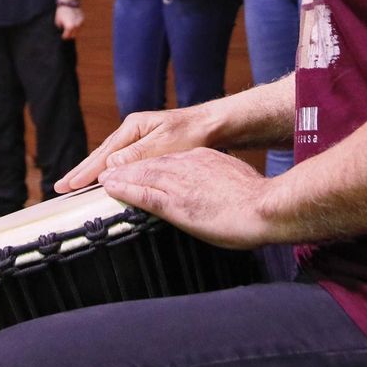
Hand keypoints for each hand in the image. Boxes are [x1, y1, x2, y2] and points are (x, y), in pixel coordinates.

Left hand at [55, 3, 82, 38]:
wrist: (68, 1)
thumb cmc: (61, 12)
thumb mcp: (58, 22)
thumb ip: (61, 29)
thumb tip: (63, 32)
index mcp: (69, 27)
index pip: (66, 36)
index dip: (63, 36)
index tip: (62, 35)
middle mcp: (76, 25)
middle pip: (73, 35)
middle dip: (69, 34)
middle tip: (66, 32)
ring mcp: (81, 22)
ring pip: (78, 31)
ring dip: (74, 30)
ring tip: (70, 26)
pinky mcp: (83, 18)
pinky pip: (81, 25)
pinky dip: (77, 25)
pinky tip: (73, 22)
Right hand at [56, 106, 216, 192]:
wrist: (213, 126)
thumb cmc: (192, 133)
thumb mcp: (165, 145)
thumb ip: (138, 156)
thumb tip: (110, 166)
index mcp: (133, 127)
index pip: (104, 154)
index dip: (85, 172)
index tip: (68, 186)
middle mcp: (131, 131)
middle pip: (100, 155)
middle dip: (80, 172)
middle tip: (59, 188)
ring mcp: (137, 139)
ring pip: (108, 158)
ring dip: (90, 173)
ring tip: (73, 185)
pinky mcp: (145, 148)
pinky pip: (119, 161)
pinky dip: (107, 172)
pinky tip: (101, 180)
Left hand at [99, 148, 274, 249]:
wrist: (266, 207)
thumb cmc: (260, 201)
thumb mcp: (236, 180)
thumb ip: (220, 182)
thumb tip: (220, 192)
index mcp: (202, 160)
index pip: (168, 162)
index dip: (149, 167)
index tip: (136, 172)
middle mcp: (187, 166)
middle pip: (149, 165)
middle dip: (126, 169)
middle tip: (106, 173)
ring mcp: (180, 183)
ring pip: (141, 176)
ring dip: (118, 177)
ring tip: (101, 179)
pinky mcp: (175, 202)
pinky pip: (143, 193)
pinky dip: (123, 189)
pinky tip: (109, 188)